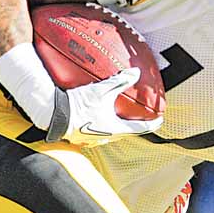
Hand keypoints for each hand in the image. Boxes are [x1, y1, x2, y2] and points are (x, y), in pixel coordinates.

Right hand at [48, 67, 162, 144]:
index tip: (160, 120)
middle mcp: (106, 137)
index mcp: (115, 128)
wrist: (53, 115)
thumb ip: (119, 81)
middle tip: (140, 117)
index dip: (152, 124)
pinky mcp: (82, 138)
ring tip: (119, 117)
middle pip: (126, 132)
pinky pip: (97, 133)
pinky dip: (102, 126)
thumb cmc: (78, 104)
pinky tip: (98, 119)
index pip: (140, 129)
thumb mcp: (102, 90)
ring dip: (117, 126)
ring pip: (111, 133)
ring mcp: (93, 139)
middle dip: (134, 125)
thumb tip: (135, 73)